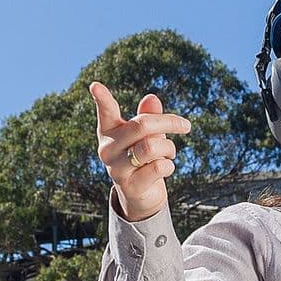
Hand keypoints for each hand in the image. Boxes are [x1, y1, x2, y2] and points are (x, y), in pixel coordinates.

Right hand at [90, 82, 191, 221]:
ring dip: (169, 148)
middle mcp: (107, 149)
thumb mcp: (147, 135)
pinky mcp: (130, 186)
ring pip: (152, 147)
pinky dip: (169, 165)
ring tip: (169, 153)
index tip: (94, 85)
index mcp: (109, 131)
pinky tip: (165, 168)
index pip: (105, 112)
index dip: (101, 98)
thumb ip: (149, 116)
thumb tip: (151, 98)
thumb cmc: (143, 157)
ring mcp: (116, 169)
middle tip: (186, 125)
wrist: (141, 195)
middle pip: (142, 125)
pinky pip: (159, 167)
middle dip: (169, 122)